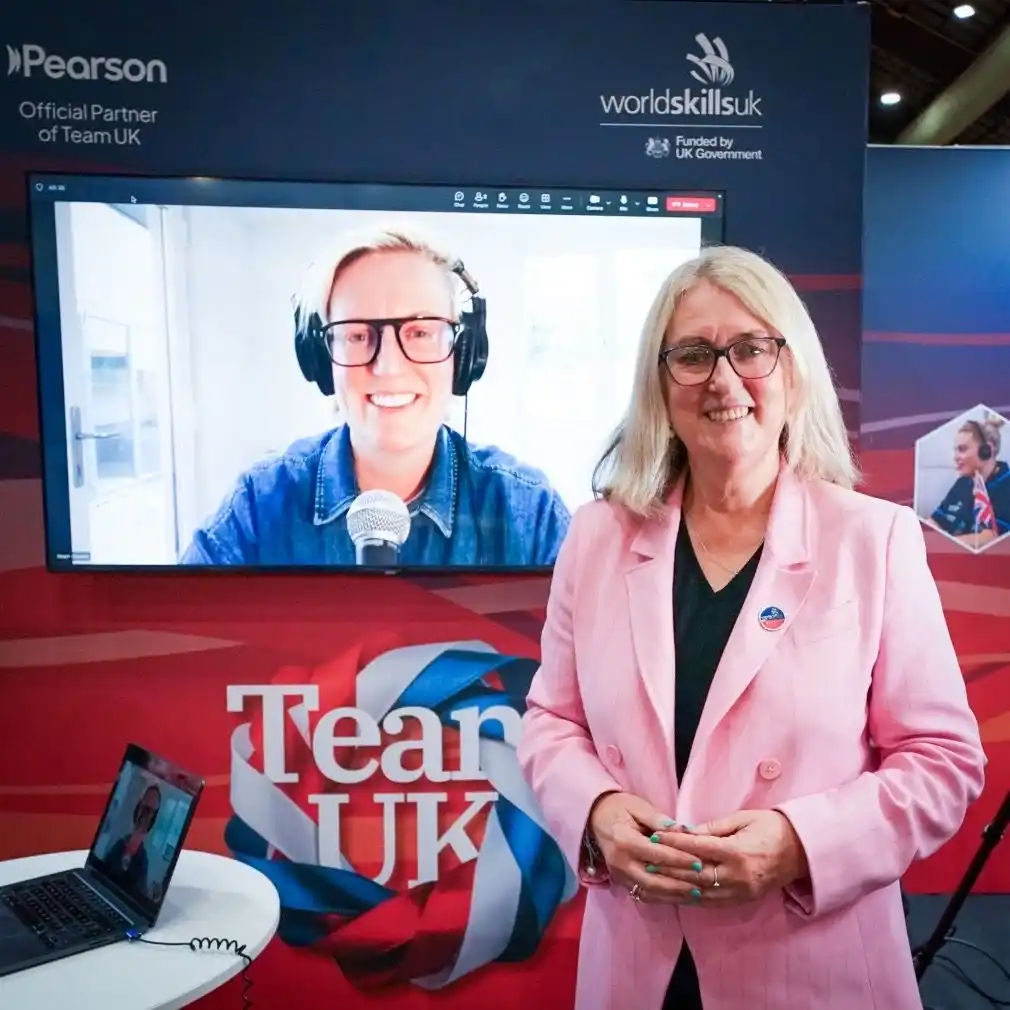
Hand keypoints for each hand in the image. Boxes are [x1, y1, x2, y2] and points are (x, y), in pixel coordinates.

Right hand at [588, 792, 711, 904]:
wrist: (594, 817)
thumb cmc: (619, 807)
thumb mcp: (638, 806)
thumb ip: (658, 819)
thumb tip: (681, 831)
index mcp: (624, 840)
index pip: (656, 854)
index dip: (679, 859)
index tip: (699, 862)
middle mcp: (620, 862)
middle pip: (652, 880)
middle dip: (678, 884)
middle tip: (701, 884)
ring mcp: (619, 874)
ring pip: (649, 891)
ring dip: (673, 895)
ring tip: (695, 895)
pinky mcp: (620, 881)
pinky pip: (643, 893)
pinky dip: (662, 897)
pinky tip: (679, 896)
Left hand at [653, 809, 808, 905]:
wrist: (802, 851)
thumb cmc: (772, 827)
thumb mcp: (743, 818)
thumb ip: (714, 827)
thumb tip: (686, 831)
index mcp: (738, 851)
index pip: (698, 848)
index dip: (674, 843)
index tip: (654, 837)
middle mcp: (738, 876)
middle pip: (695, 874)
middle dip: (668, 868)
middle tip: (645, 861)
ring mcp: (741, 892)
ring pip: (701, 893)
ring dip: (675, 887)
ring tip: (653, 881)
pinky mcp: (743, 900)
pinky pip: (712, 902)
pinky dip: (692, 898)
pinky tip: (675, 893)